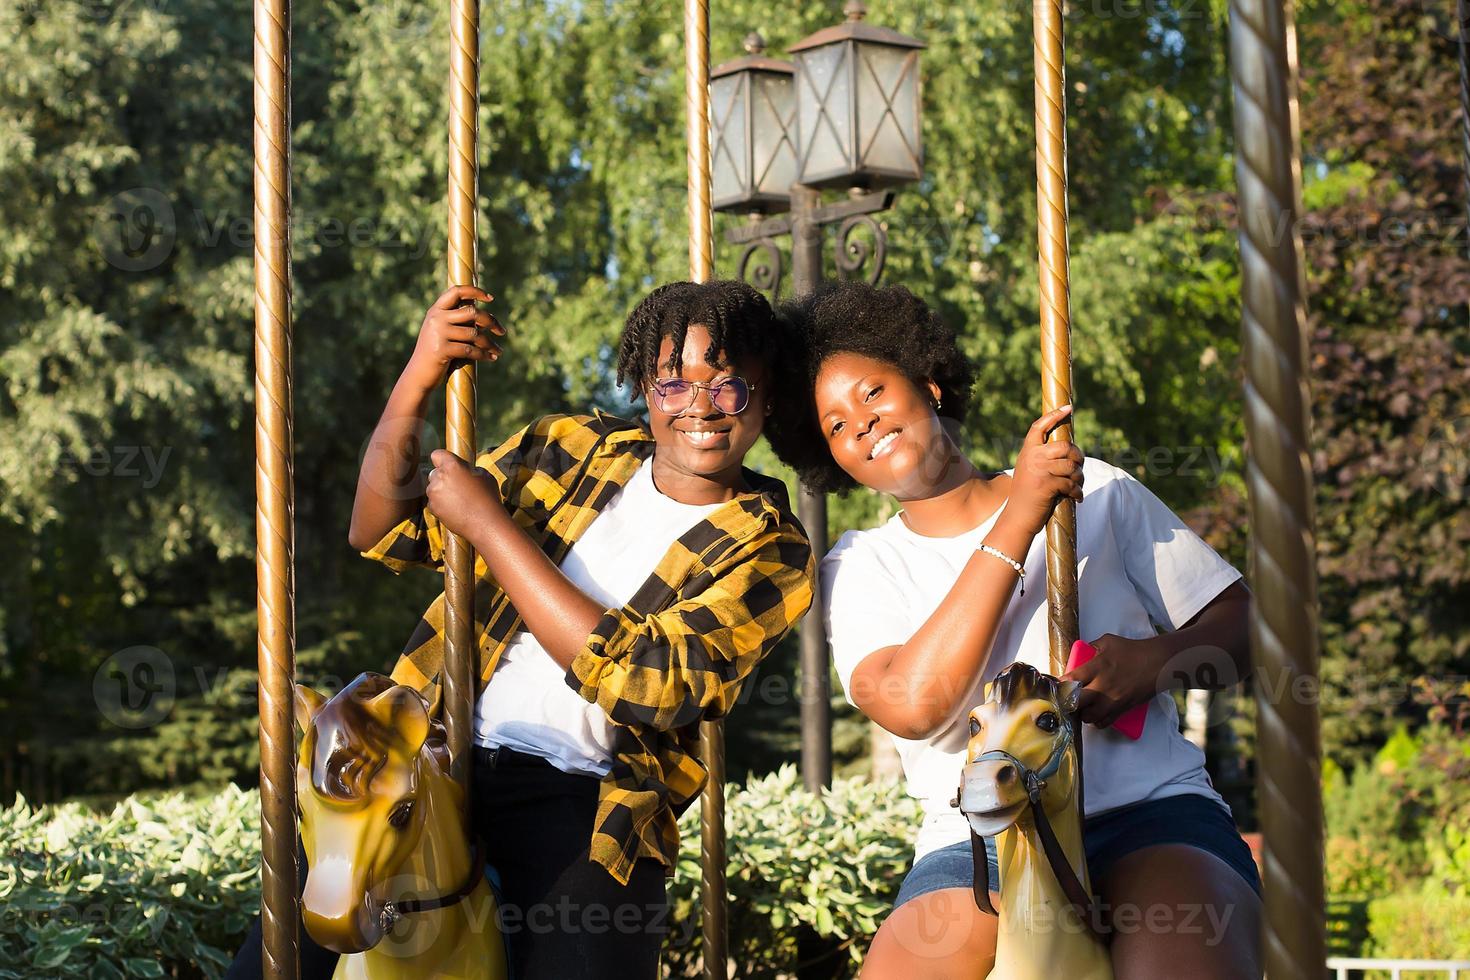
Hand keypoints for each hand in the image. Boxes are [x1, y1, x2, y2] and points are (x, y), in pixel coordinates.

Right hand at [404, 285, 503, 390]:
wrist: (418, 374)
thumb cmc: (435, 353)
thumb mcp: (440, 331)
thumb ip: (455, 320)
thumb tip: (482, 314)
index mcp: (436, 310)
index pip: (456, 291)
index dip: (475, 291)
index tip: (491, 298)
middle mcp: (436, 318)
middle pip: (472, 312)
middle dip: (491, 321)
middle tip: (502, 331)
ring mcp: (438, 333)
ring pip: (474, 333)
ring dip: (490, 343)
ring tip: (499, 351)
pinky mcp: (442, 350)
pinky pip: (470, 350)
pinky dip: (483, 355)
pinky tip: (492, 358)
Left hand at [425, 449, 502, 538]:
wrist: (485, 523)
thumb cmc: (488, 497)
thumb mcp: (484, 475)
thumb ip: (468, 469)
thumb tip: (463, 469)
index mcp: (452, 466)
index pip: (437, 454)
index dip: (442, 459)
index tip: (446, 464)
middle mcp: (439, 477)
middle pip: (435, 473)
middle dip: (443, 477)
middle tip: (458, 486)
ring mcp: (433, 493)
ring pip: (433, 488)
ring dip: (442, 491)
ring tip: (459, 500)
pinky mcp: (432, 507)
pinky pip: (434, 502)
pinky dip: (441, 504)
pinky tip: (456, 509)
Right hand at [996, 406, 1083, 536]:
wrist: (1017, 518)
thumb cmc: (1027, 496)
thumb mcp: (1029, 471)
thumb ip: (1043, 458)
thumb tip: (1069, 450)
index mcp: (1027, 451)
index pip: (1039, 426)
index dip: (1054, 415)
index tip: (1068, 408)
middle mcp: (1032, 457)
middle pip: (1065, 446)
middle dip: (1077, 457)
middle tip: (1079, 466)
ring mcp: (1039, 470)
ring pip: (1071, 466)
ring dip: (1079, 477)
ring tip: (1077, 485)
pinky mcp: (1047, 485)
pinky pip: (1071, 483)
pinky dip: (1077, 491)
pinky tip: (1076, 497)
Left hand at [1060, 633, 1167, 727]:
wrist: (1159, 663)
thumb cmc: (1133, 650)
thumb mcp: (1108, 641)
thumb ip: (1092, 647)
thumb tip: (1081, 652)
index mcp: (1096, 667)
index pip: (1071, 681)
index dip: (1060, 686)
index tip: (1057, 686)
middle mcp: (1102, 686)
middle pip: (1076, 703)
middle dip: (1068, 702)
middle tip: (1066, 699)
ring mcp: (1113, 700)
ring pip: (1089, 717)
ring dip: (1081, 713)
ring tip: (1081, 707)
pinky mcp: (1122, 709)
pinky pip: (1104, 722)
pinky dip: (1097, 721)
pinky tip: (1095, 714)